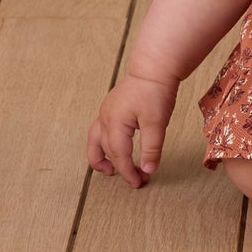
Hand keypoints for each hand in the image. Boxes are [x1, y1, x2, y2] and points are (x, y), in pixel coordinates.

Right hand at [87, 71, 179, 187]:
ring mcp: (106, 112)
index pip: (119, 156)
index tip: (139, 183)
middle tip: (136, 179)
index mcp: (115, 123)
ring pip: (95, 141)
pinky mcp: (111, 108)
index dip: (128, 173)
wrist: (154, 68)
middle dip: (120, 168)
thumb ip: (151, 149)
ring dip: (102, 158)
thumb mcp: (156, 123)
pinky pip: (100, 131)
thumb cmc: (155, 91)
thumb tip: (147, 170)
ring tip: (111, 171)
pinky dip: (104, 145)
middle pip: (107, 151)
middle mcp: (105, 118)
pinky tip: (116, 148)